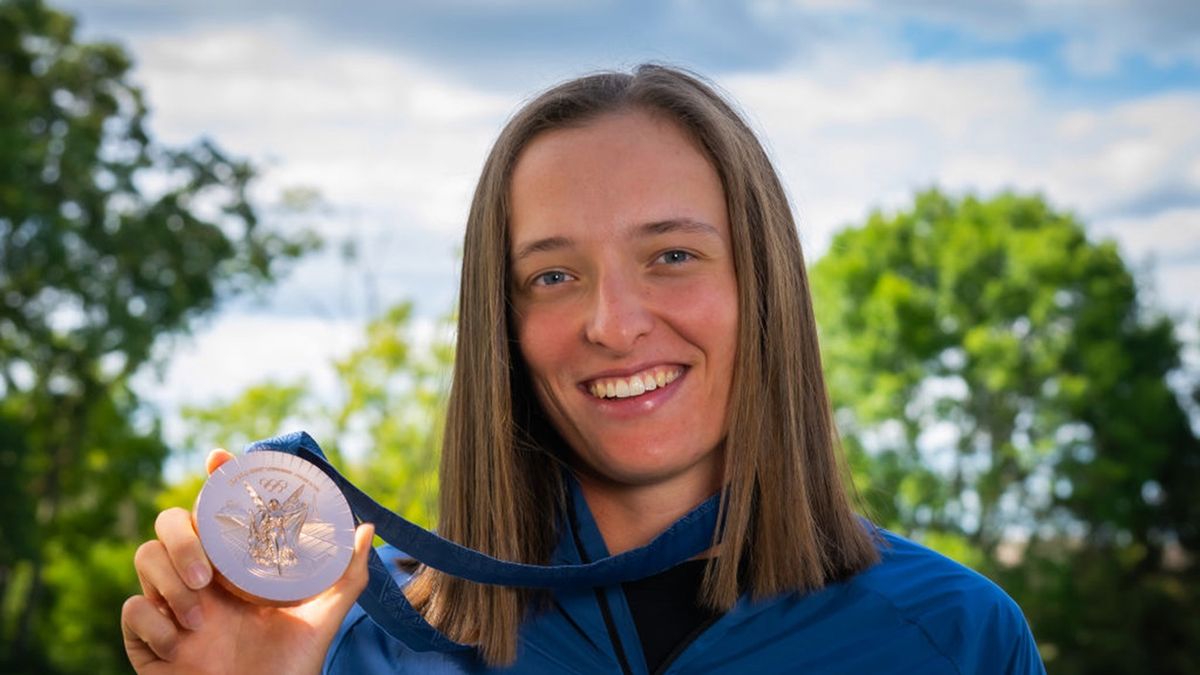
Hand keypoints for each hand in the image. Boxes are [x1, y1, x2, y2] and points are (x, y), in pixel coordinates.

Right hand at [121, 449, 374, 674]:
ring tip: (200, 618)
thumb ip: (346, 575)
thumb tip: (366, 529)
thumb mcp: (323, 617)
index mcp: (235, 566)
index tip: (220, 458)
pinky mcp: (146, 640)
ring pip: (144, 557)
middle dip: (182, 538)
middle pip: (170, 523)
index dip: (215, 480)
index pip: (216, 510)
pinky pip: (131, 611)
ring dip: (168, 583)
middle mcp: (200, 579)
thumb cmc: (290, 667)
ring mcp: (170, 606)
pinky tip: (181, 645)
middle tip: (207, 574)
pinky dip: (153, 624)